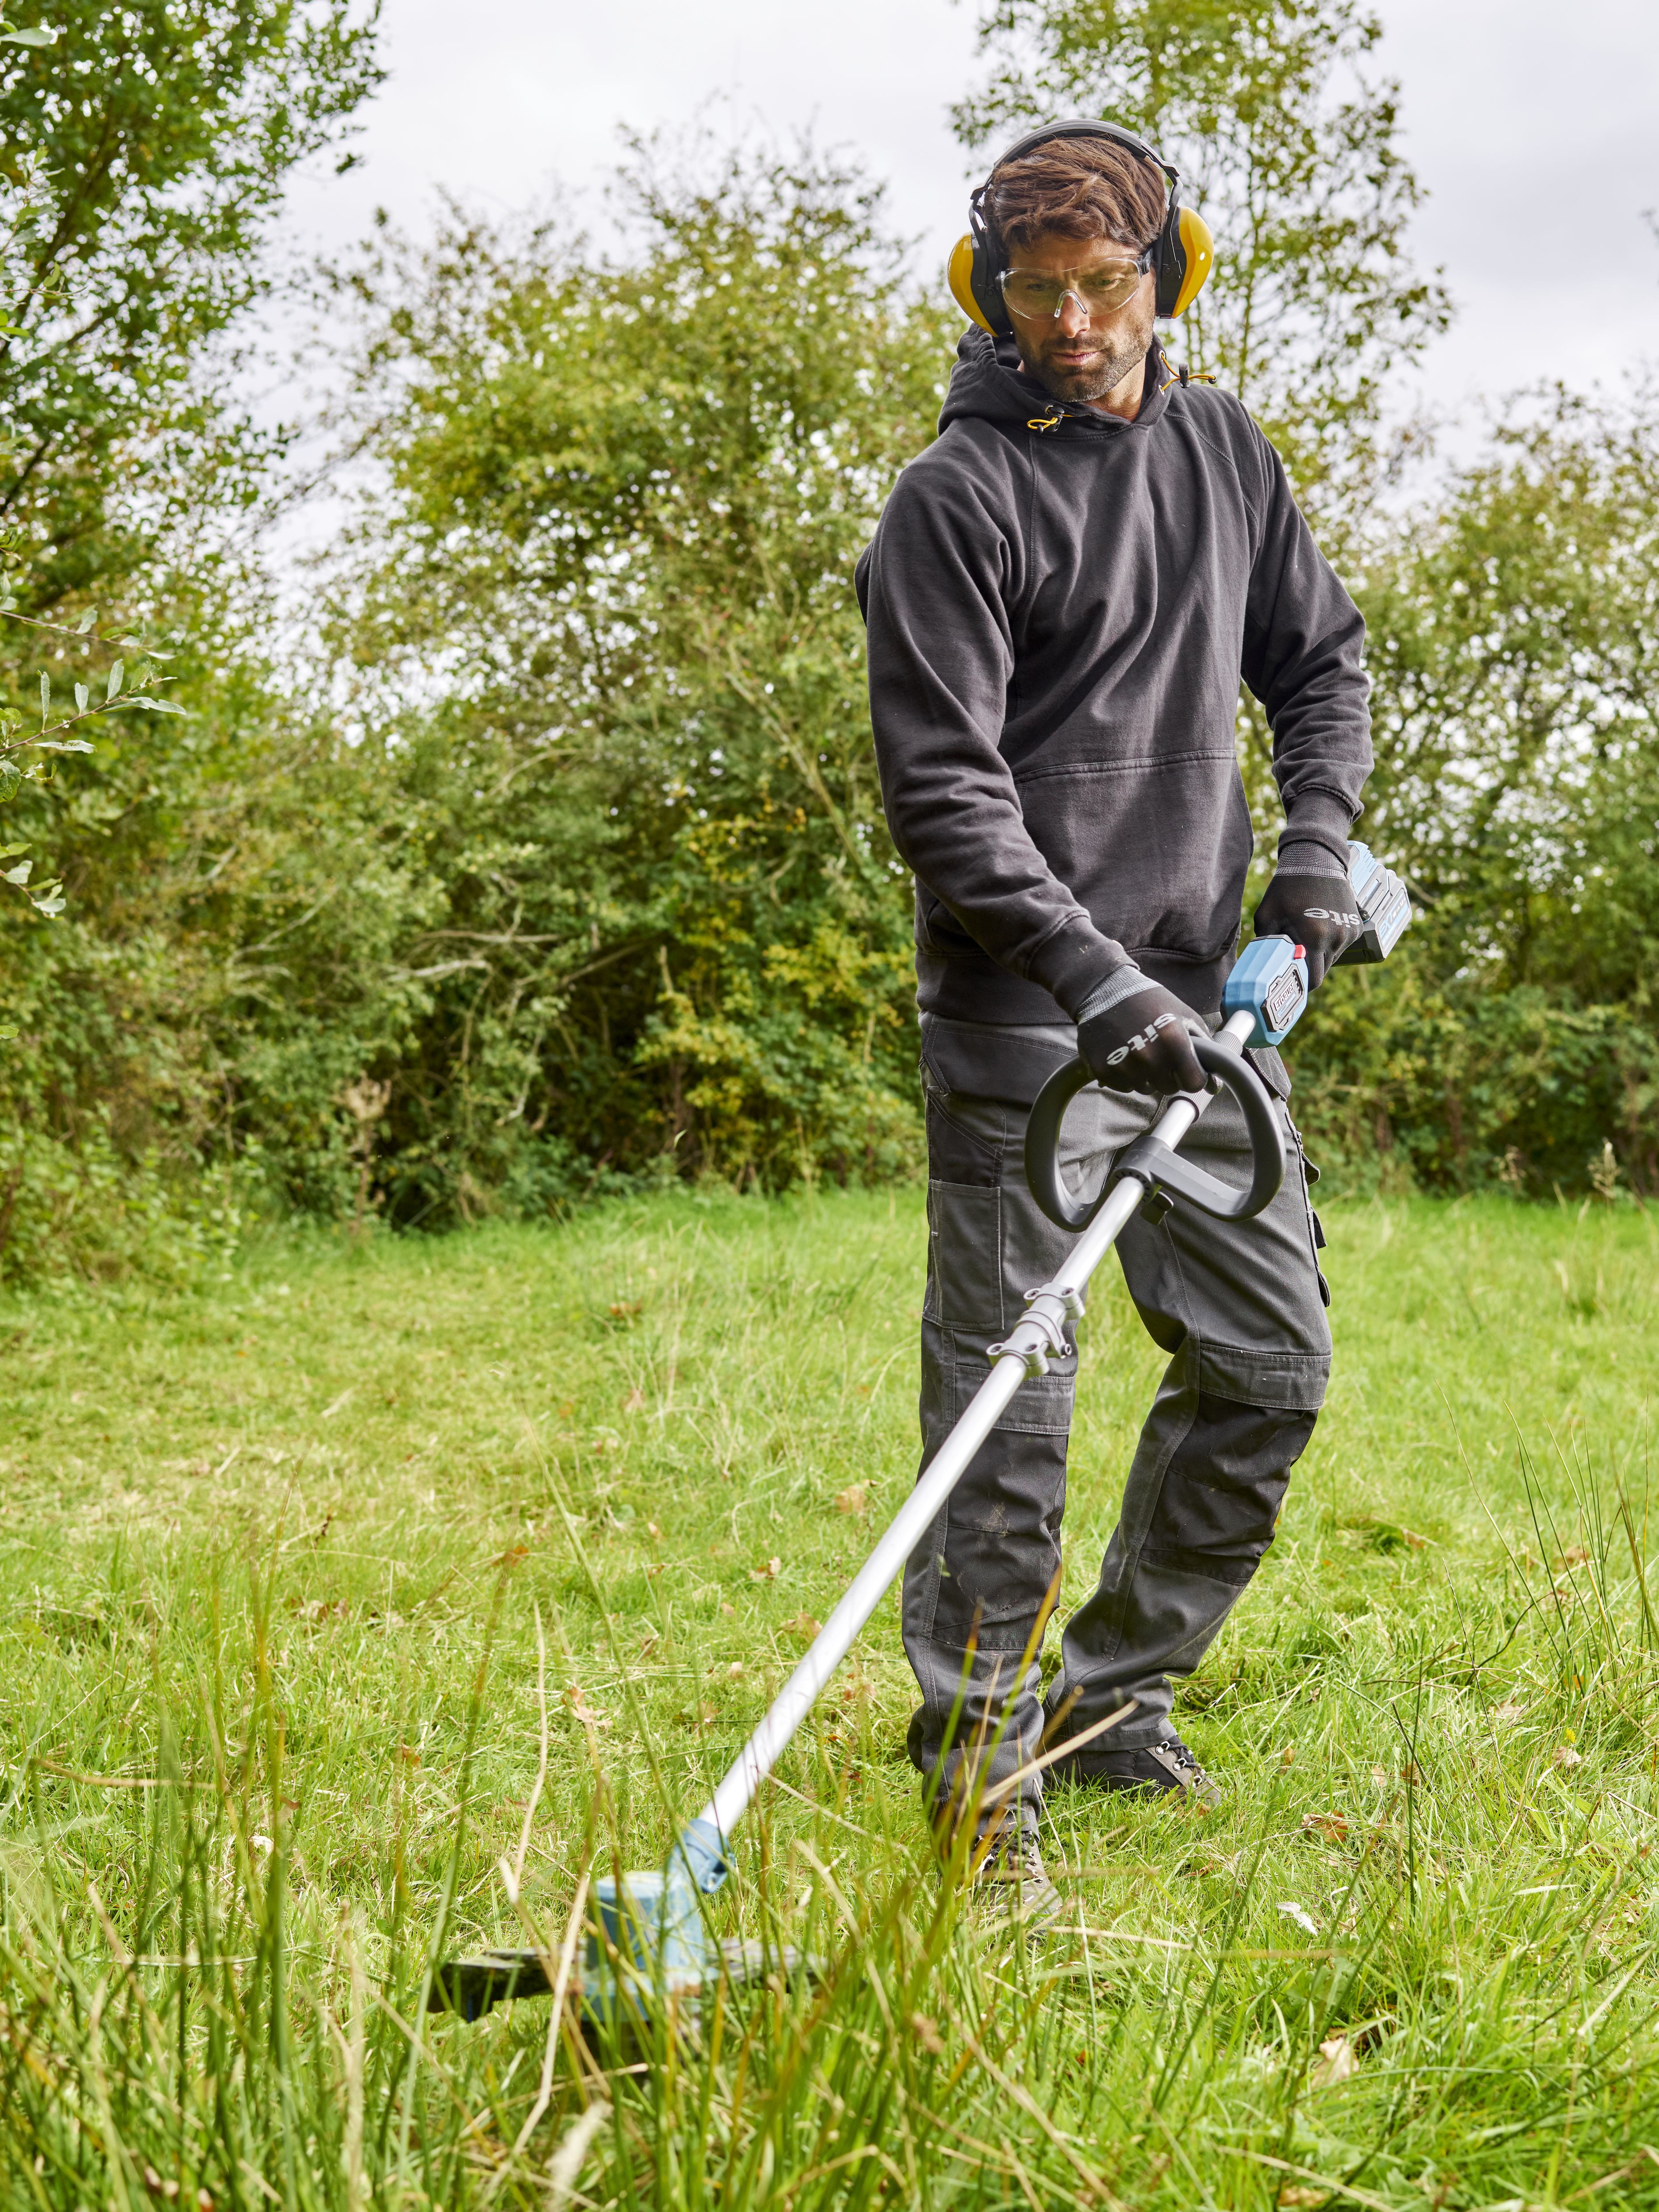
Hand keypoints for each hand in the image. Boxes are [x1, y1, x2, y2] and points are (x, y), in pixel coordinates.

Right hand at [1078, 983, 1205, 1097]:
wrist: (1105, 990)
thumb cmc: (1150, 1001)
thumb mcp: (1184, 1015)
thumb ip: (1204, 1047)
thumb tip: (1213, 1084)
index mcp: (1173, 1040)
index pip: (1193, 1083)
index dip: (1192, 1077)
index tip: (1187, 1070)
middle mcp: (1148, 1056)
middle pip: (1169, 1088)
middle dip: (1168, 1075)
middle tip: (1158, 1052)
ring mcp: (1123, 1064)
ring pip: (1145, 1089)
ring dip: (1145, 1075)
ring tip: (1138, 1049)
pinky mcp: (1102, 1070)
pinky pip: (1123, 1087)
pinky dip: (1124, 1075)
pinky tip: (1121, 1053)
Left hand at [1252, 867, 1363, 989]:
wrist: (1316, 860)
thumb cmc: (1287, 889)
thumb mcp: (1267, 916)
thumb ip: (1267, 945)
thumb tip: (1265, 967)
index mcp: (1314, 938)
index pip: (1312, 980)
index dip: (1301, 984)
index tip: (1291, 981)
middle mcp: (1336, 938)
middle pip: (1322, 971)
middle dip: (1308, 968)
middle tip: (1294, 956)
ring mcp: (1349, 933)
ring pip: (1331, 959)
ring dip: (1319, 955)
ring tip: (1307, 934)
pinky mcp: (1356, 927)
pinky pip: (1341, 946)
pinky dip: (1330, 943)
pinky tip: (1320, 925)